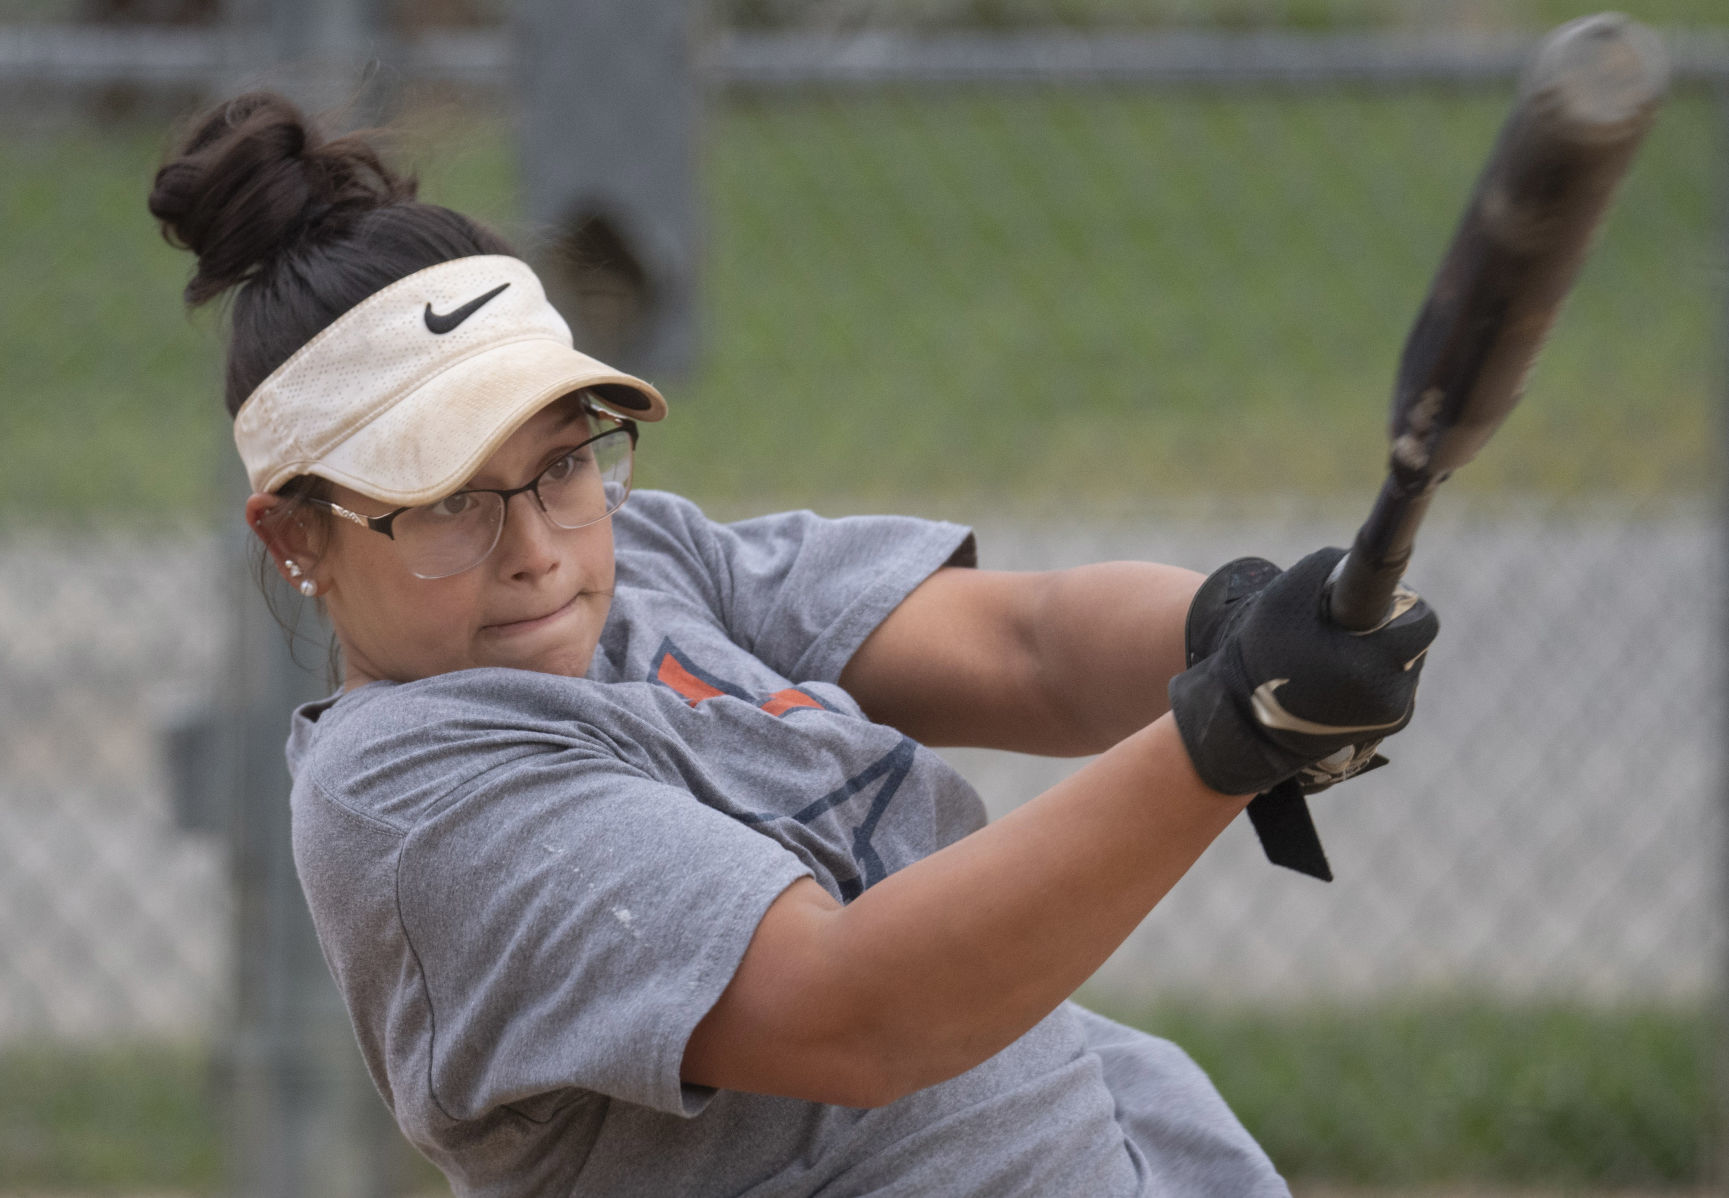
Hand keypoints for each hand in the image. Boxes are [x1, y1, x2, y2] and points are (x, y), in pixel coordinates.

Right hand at [1168, 547, 1437, 796]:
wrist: (1248, 721)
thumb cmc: (1263, 653)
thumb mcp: (1284, 597)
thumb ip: (1330, 568)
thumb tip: (1368, 561)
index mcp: (1367, 665)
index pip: (1419, 619)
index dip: (1399, 602)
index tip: (1382, 599)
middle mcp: (1388, 695)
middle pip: (1416, 636)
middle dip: (1390, 623)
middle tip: (1352, 622)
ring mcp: (1393, 716)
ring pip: (1408, 659)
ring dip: (1382, 649)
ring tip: (1338, 654)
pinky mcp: (1390, 726)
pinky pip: (1398, 683)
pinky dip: (1377, 673)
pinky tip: (1343, 676)